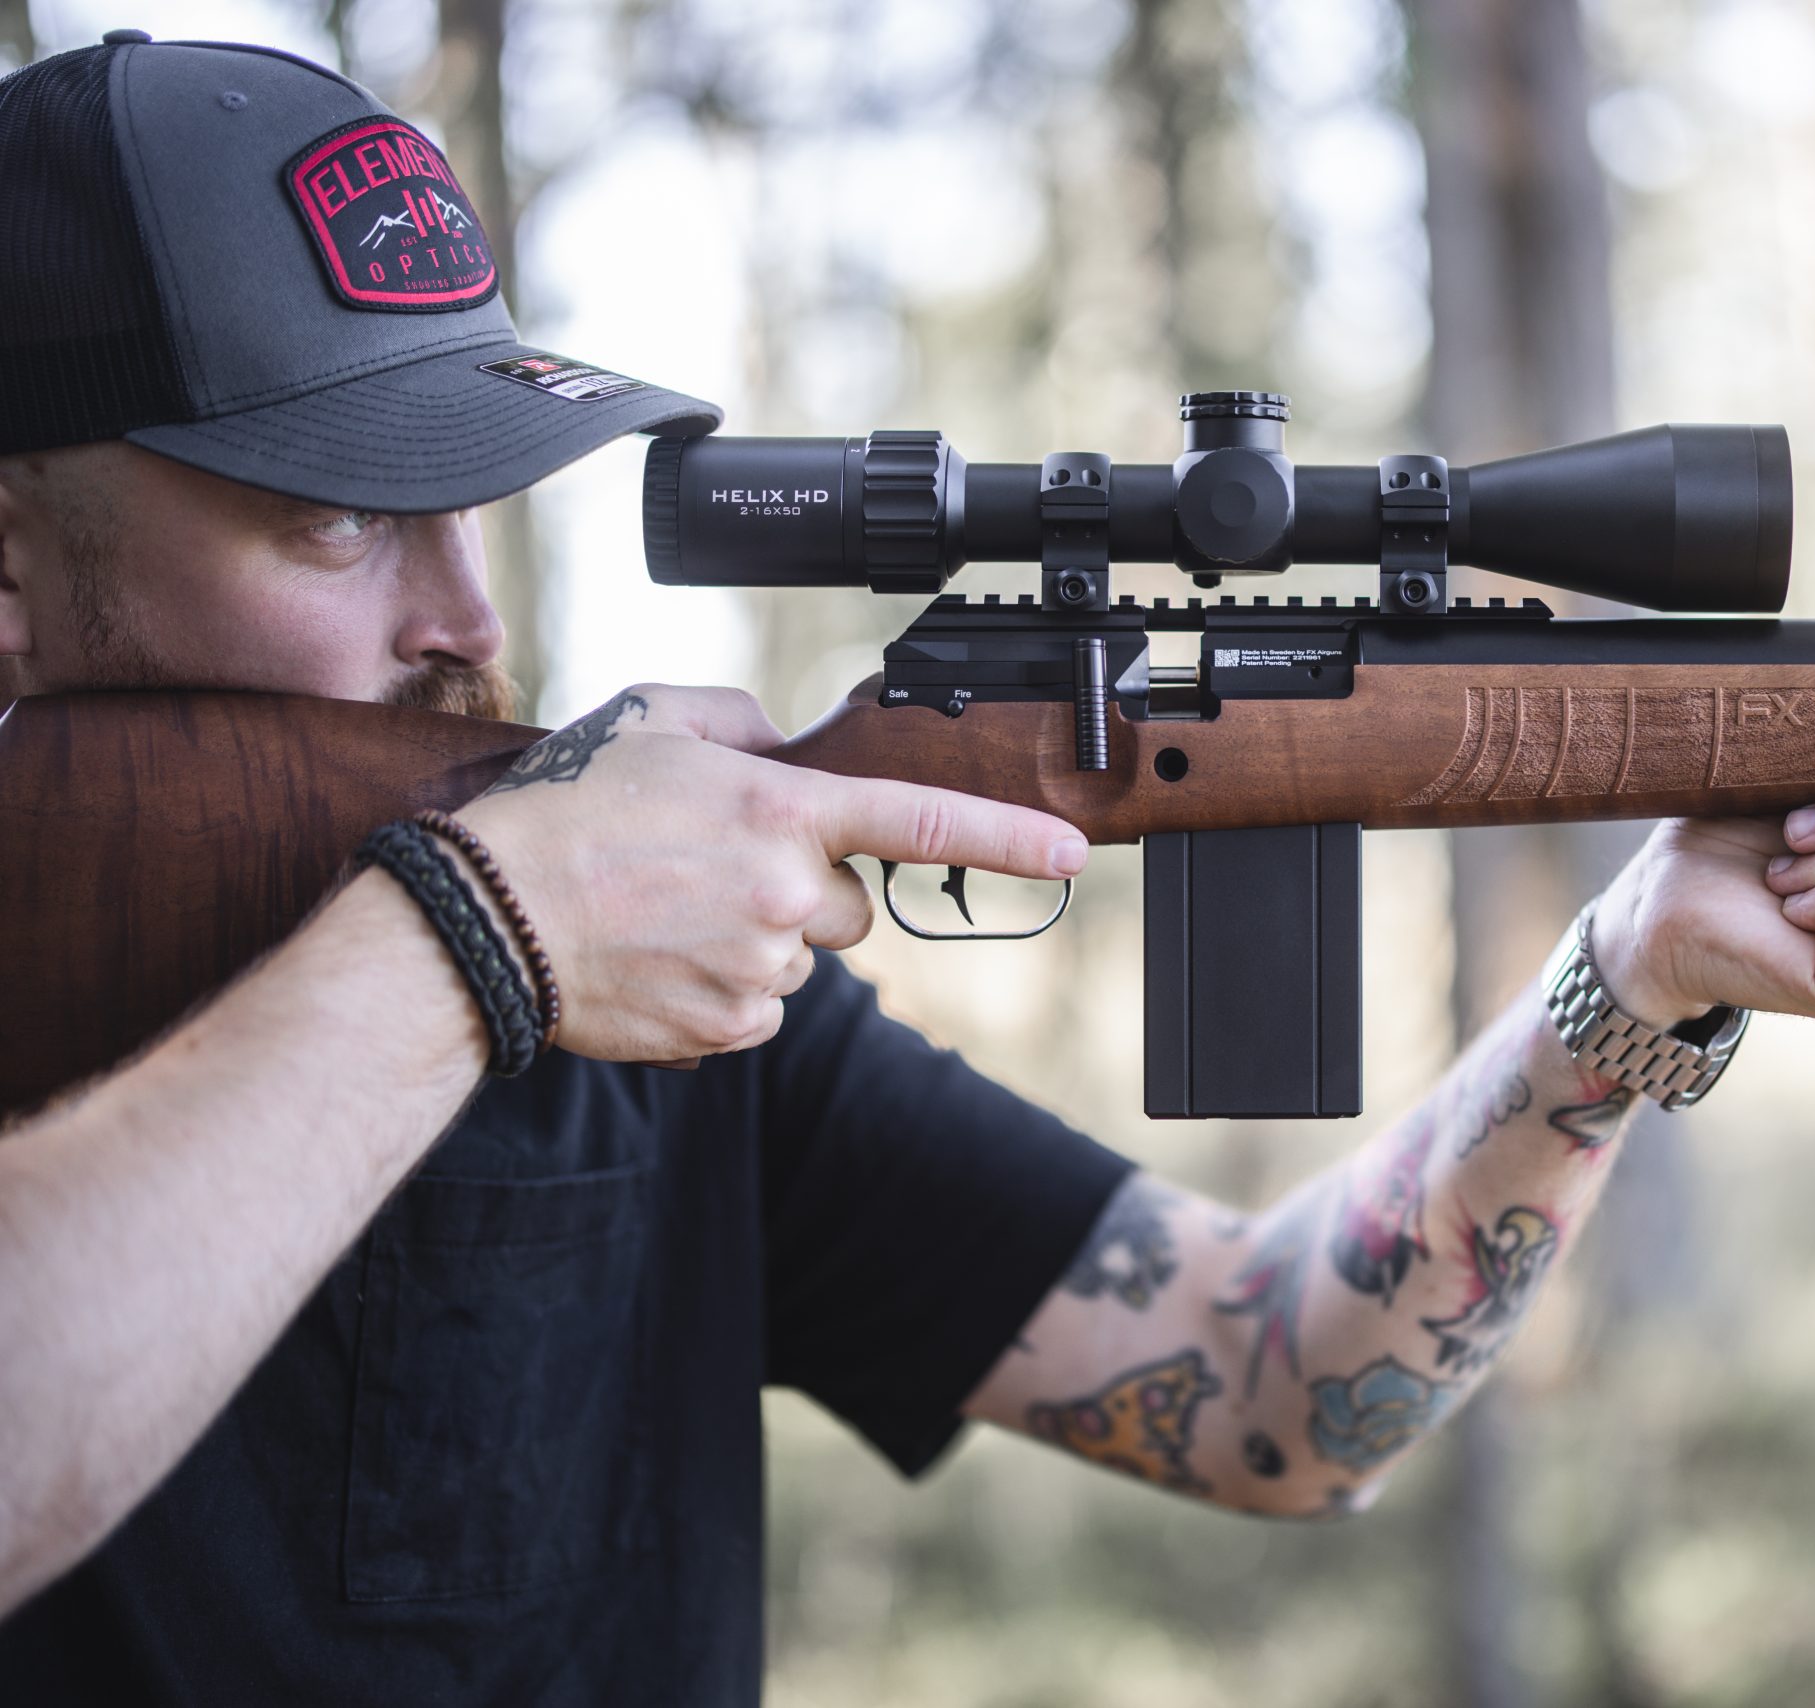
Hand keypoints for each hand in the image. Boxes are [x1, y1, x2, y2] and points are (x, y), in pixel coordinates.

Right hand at [454, 684, 1087, 1060]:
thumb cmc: (562, 811)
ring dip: (753, 941)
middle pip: (850, 908)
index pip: (921, 824)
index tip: (1072, 854)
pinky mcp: (728, 1027)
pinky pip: (758, 1010)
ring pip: (800, 960)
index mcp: (781, 811)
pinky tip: (659, 961)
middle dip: (803, 893)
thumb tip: (790, 750)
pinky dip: (720, 990)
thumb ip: (743, 723)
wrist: (482, 917)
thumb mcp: (654, 721)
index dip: (1008, 839)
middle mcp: (786, 893)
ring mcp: (761, 969)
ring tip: (665, 916)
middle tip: (712, 874)